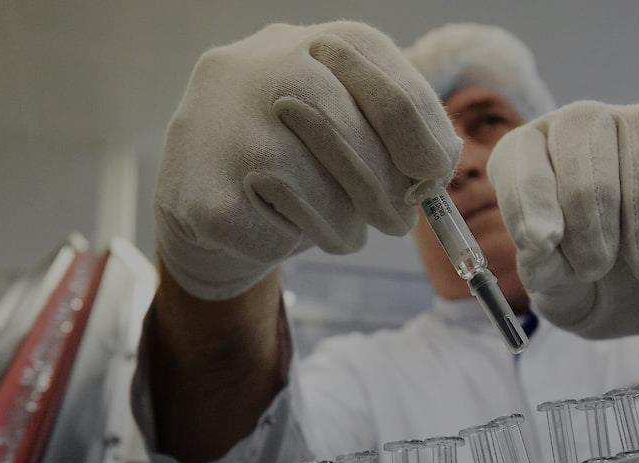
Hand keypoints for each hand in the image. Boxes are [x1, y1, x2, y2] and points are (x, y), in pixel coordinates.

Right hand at [155, 21, 460, 299]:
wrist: (199, 176)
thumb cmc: (297, 145)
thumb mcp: (350, 112)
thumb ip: (401, 126)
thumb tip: (440, 163)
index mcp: (320, 44)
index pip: (395, 98)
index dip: (425, 149)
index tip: (433, 179)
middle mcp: (267, 69)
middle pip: (359, 144)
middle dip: (390, 194)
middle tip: (399, 221)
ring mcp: (228, 128)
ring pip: (320, 194)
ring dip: (346, 227)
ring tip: (345, 230)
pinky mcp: (205, 194)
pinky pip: (277, 236)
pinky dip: (295, 242)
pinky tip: (285, 228)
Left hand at [487, 101, 638, 337]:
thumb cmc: (597, 286)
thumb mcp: (561, 294)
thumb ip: (545, 273)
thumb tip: (540, 246)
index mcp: (533, 156)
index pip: (520, 153)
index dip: (528, 195)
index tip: (542, 243)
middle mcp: (587, 125)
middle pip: (583, 128)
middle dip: (589, 208)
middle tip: (596, 270)